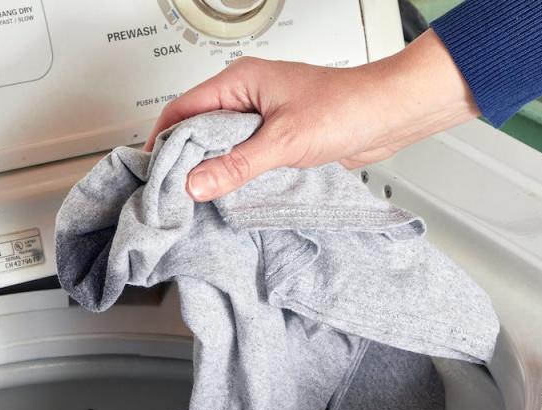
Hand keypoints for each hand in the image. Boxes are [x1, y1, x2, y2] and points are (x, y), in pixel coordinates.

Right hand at [145, 30, 479, 201]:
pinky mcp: (277, 136)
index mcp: (240, 80)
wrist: (387, 115)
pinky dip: (234, 172)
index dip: (164, 140)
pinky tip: (231, 192)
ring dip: (211, 167)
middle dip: (183, 157)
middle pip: (198, 127)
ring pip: (221, 143)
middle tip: (171, 190)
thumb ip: (237, 165)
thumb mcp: (283, 141)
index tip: (153, 172)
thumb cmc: (346, 108)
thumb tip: (196, 183)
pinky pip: (244, 155)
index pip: (183, 108)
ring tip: (197, 195)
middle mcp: (247, 95)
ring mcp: (262, 116)